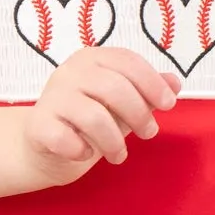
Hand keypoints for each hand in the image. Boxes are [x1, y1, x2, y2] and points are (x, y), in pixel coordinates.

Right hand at [20, 47, 182, 186]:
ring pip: (94, 117)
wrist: (45, 142)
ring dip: (115, 142)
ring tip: (119, 155)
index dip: (153, 83)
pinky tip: (85, 153)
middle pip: (115, 89)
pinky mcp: (39, 125)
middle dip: (139, 115)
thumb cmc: (89, 119)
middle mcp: (70, 72)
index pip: (128, 62)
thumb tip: (175, 82)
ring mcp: (52, 97)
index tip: (168, 105)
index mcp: (93, 59)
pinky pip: (65, 139)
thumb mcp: (122, 103)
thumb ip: (146, 91)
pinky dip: (82, 151)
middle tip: (148, 134)